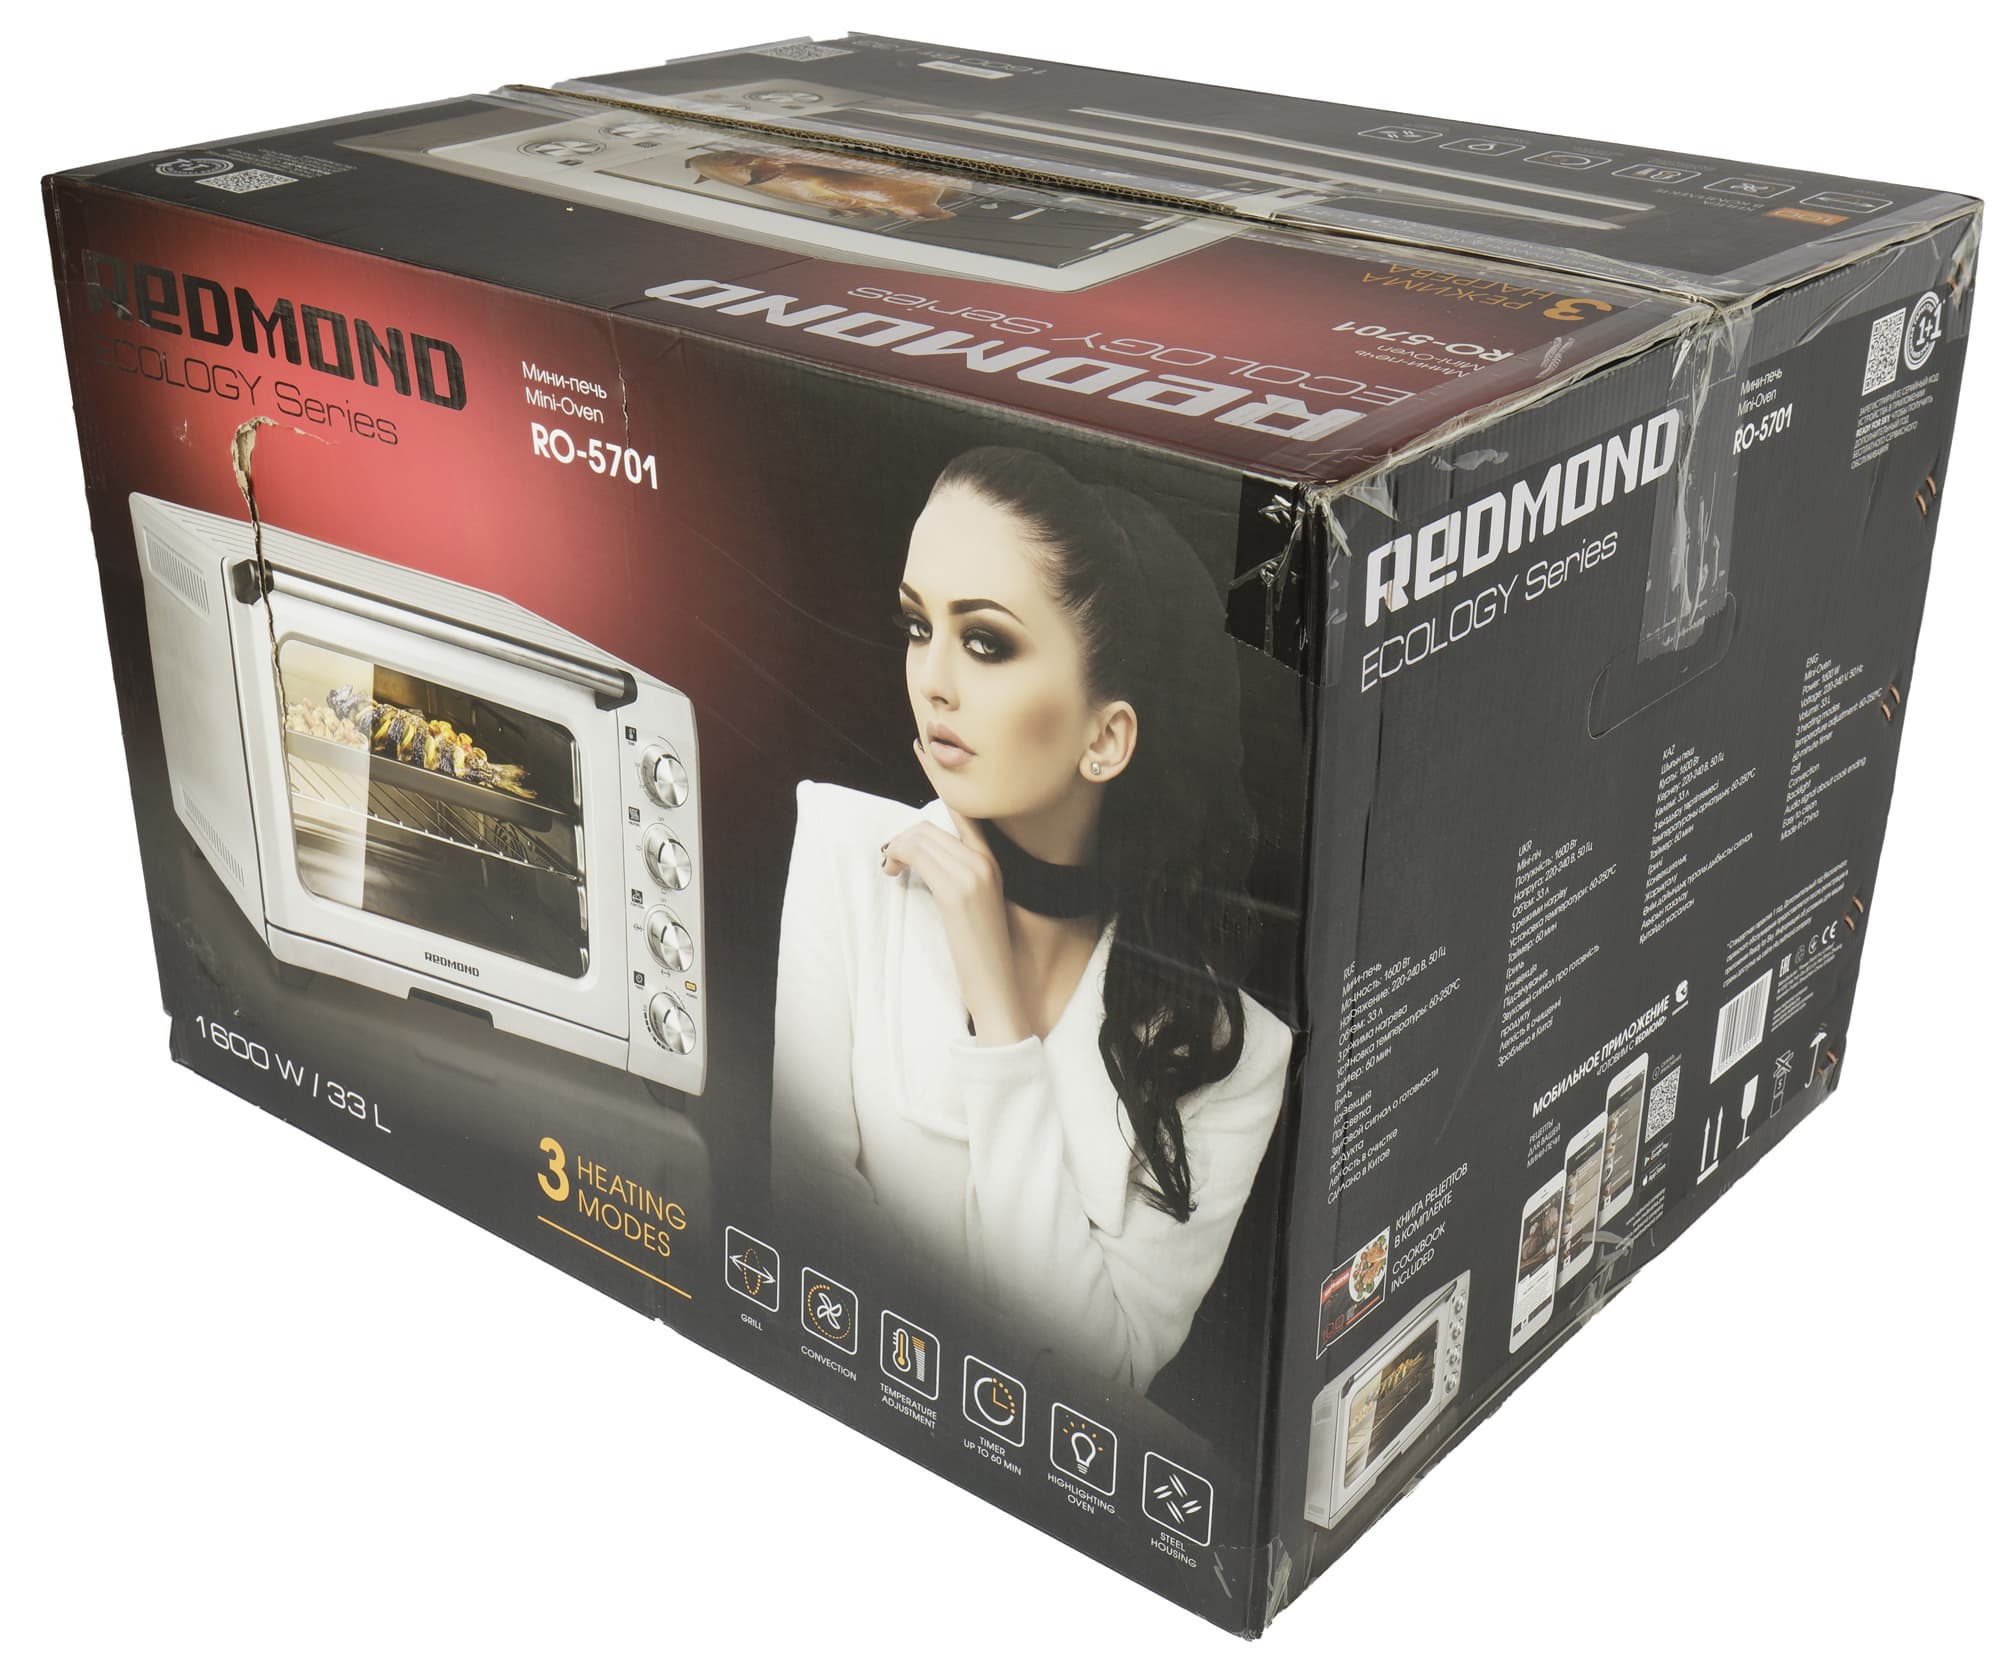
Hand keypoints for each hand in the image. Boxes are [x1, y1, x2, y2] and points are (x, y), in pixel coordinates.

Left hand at [882, 736, 1029, 1043]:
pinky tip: (892, 871)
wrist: (999, 990)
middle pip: (932, 821)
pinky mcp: (959, 892)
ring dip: (896, 848)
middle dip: (903, 834)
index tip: (921, 749)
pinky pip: (917, 854)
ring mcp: (975, 874)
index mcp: (993, 862)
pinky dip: (897, 856)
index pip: (965, 807)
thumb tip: (924, 858)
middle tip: (889, 859)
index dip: (940, 776)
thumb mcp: (972, 907)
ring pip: (920, 835)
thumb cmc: (981, 954)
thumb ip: (956, 876)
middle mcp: (987, 861)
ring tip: (890, 868)